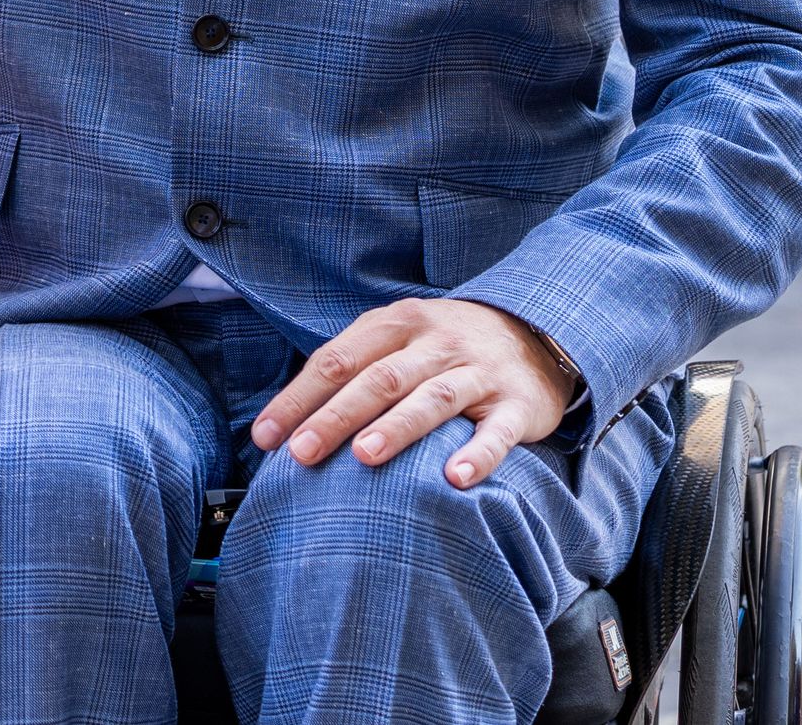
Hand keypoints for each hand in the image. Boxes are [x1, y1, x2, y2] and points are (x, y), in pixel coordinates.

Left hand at [250, 296, 577, 490]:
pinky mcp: (518, 404)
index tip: (266, 437)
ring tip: (365, 455)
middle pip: (379, 379)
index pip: (337, 359)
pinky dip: (478, 454)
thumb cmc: (444, 347)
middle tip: (302, 452)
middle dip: (337, 415)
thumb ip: (353, 369)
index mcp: (396, 324)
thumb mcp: (398, 339)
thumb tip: (289, 419)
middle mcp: (436, 343)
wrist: (535, 331)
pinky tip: (454, 478)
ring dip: (397, 427)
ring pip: (432, 398)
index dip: (299, 397)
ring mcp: (478, 372)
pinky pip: (498, 432)